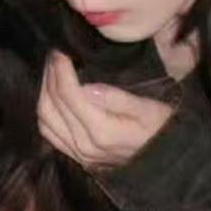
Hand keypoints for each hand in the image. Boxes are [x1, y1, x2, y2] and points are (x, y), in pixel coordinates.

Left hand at [38, 50, 173, 168]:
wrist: (166, 160)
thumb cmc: (162, 129)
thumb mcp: (149, 109)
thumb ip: (118, 99)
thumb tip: (86, 86)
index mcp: (102, 131)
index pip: (69, 95)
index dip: (61, 69)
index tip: (61, 50)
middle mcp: (85, 145)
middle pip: (52, 105)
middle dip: (49, 76)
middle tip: (55, 54)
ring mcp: (78, 154)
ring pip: (45, 120)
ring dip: (44, 91)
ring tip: (52, 71)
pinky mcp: (77, 157)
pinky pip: (49, 133)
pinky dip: (46, 111)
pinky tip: (52, 95)